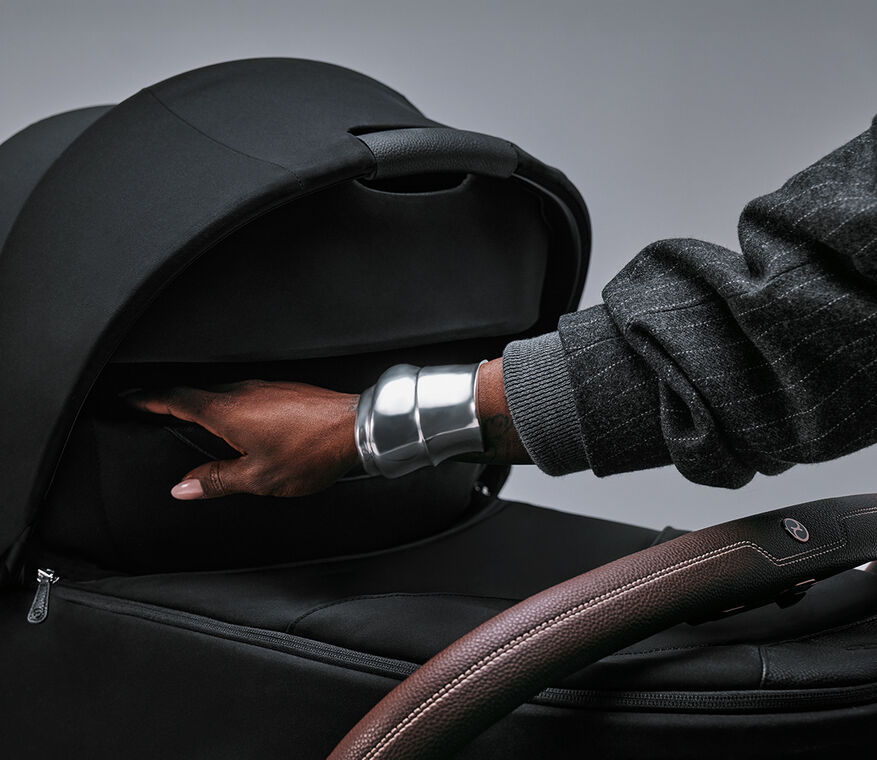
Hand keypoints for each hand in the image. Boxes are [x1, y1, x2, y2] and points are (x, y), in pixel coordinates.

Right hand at [125, 380, 359, 499]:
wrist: (357, 426)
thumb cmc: (310, 451)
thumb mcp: (258, 477)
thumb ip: (217, 480)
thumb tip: (183, 487)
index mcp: (226, 411)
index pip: (175, 398)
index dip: (148, 399)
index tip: (129, 399)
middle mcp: (242, 392)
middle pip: (196, 393)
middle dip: (171, 401)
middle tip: (152, 410)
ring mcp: (265, 388)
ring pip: (223, 393)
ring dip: (203, 404)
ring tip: (191, 420)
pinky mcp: (284, 390)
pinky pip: (246, 396)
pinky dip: (230, 407)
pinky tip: (239, 424)